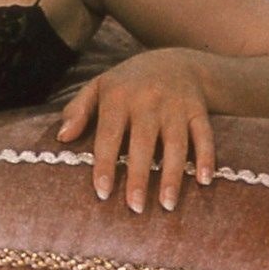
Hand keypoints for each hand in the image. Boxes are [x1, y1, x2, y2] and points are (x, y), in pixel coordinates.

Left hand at [56, 48, 215, 213]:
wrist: (175, 61)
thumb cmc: (129, 83)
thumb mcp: (99, 87)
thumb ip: (77, 110)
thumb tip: (62, 138)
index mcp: (118, 96)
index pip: (109, 134)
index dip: (105, 164)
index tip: (102, 192)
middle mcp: (147, 100)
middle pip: (143, 144)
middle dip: (139, 177)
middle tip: (135, 208)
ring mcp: (175, 105)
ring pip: (176, 144)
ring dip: (173, 176)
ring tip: (167, 205)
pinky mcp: (198, 110)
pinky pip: (204, 136)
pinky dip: (207, 158)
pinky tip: (204, 181)